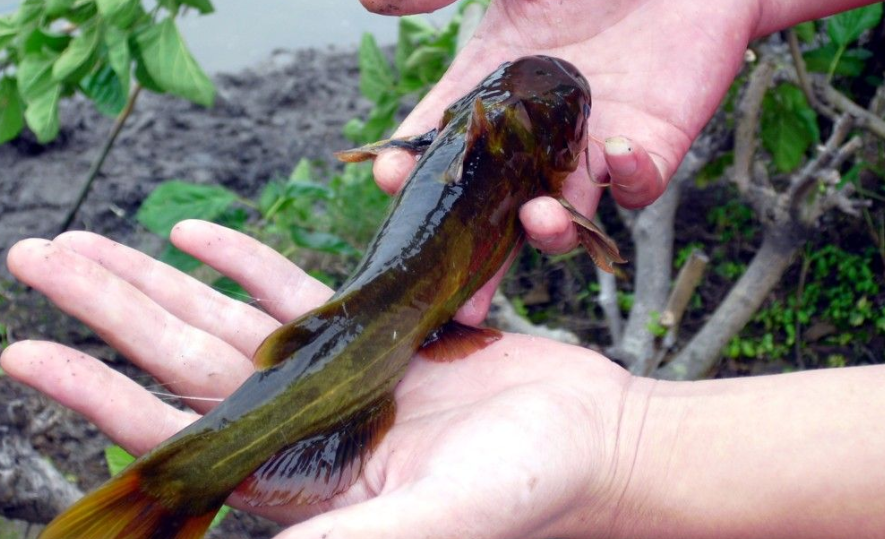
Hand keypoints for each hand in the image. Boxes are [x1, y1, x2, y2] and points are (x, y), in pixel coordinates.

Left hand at [1, 221, 646, 538]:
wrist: (591, 440)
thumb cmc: (530, 489)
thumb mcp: (438, 517)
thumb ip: (354, 536)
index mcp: (301, 477)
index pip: (175, 431)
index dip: (97, 392)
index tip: (26, 354)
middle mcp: (302, 426)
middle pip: (181, 359)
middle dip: (107, 311)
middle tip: (35, 258)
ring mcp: (333, 377)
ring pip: (224, 319)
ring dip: (155, 280)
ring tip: (90, 243)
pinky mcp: (373, 337)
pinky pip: (294, 293)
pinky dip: (243, 263)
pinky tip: (197, 240)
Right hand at [363, 0, 765, 323]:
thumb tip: (369, 2)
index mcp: (491, 96)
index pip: (441, 148)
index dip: (413, 169)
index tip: (388, 177)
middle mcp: (535, 135)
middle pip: (494, 211)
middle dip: (473, 258)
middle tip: (450, 297)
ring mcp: (593, 145)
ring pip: (565, 213)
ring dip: (549, 230)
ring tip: (536, 221)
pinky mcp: (655, 142)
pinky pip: (642, 183)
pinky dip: (632, 179)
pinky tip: (619, 151)